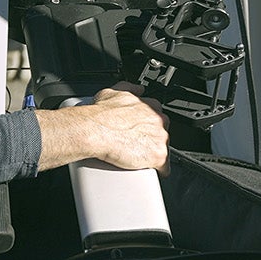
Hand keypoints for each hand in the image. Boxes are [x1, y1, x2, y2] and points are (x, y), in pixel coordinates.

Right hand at [35, 86, 169, 174]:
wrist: (95, 131)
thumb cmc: (101, 114)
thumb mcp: (113, 92)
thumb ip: (129, 88)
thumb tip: (138, 88)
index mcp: (151, 107)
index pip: (158, 118)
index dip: (148, 127)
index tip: (140, 131)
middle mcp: (159, 121)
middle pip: (162, 134)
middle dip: (151, 140)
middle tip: (134, 144)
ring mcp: (160, 139)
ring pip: (163, 150)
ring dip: (152, 154)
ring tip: (136, 157)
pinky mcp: (158, 156)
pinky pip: (165, 167)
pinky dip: (159, 170)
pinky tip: (150, 170)